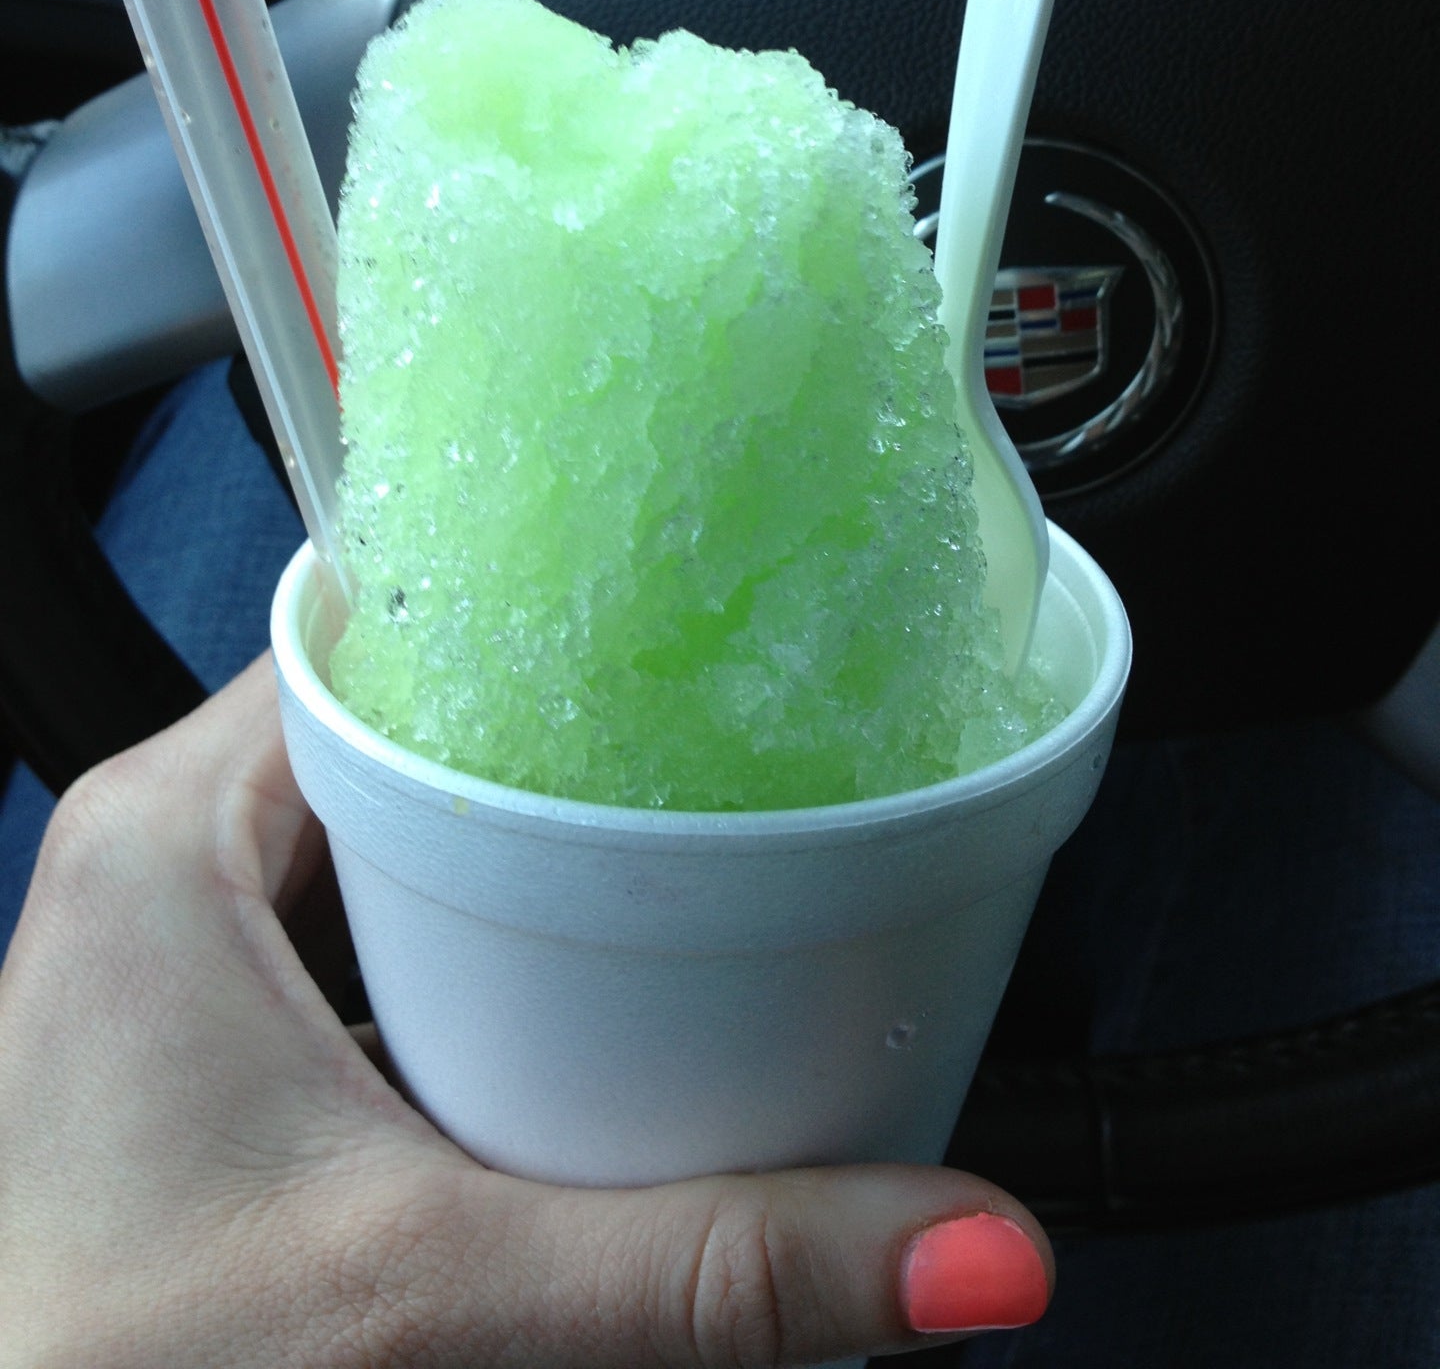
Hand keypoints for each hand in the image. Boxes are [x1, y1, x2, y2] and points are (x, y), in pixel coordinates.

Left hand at [0, 658, 1051, 1366]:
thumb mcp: (436, 1289)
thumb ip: (712, 1268)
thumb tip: (963, 1246)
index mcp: (167, 835)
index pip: (389, 638)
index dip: (543, 632)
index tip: (682, 644)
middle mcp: (163, 868)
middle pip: (411, 736)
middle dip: (561, 763)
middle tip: (712, 778)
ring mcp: (181, 955)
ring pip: (392, 836)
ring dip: (520, 862)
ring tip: (667, 876)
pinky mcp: (210, 1042)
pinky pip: (364, 928)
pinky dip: (471, 952)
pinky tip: (565, 1005)